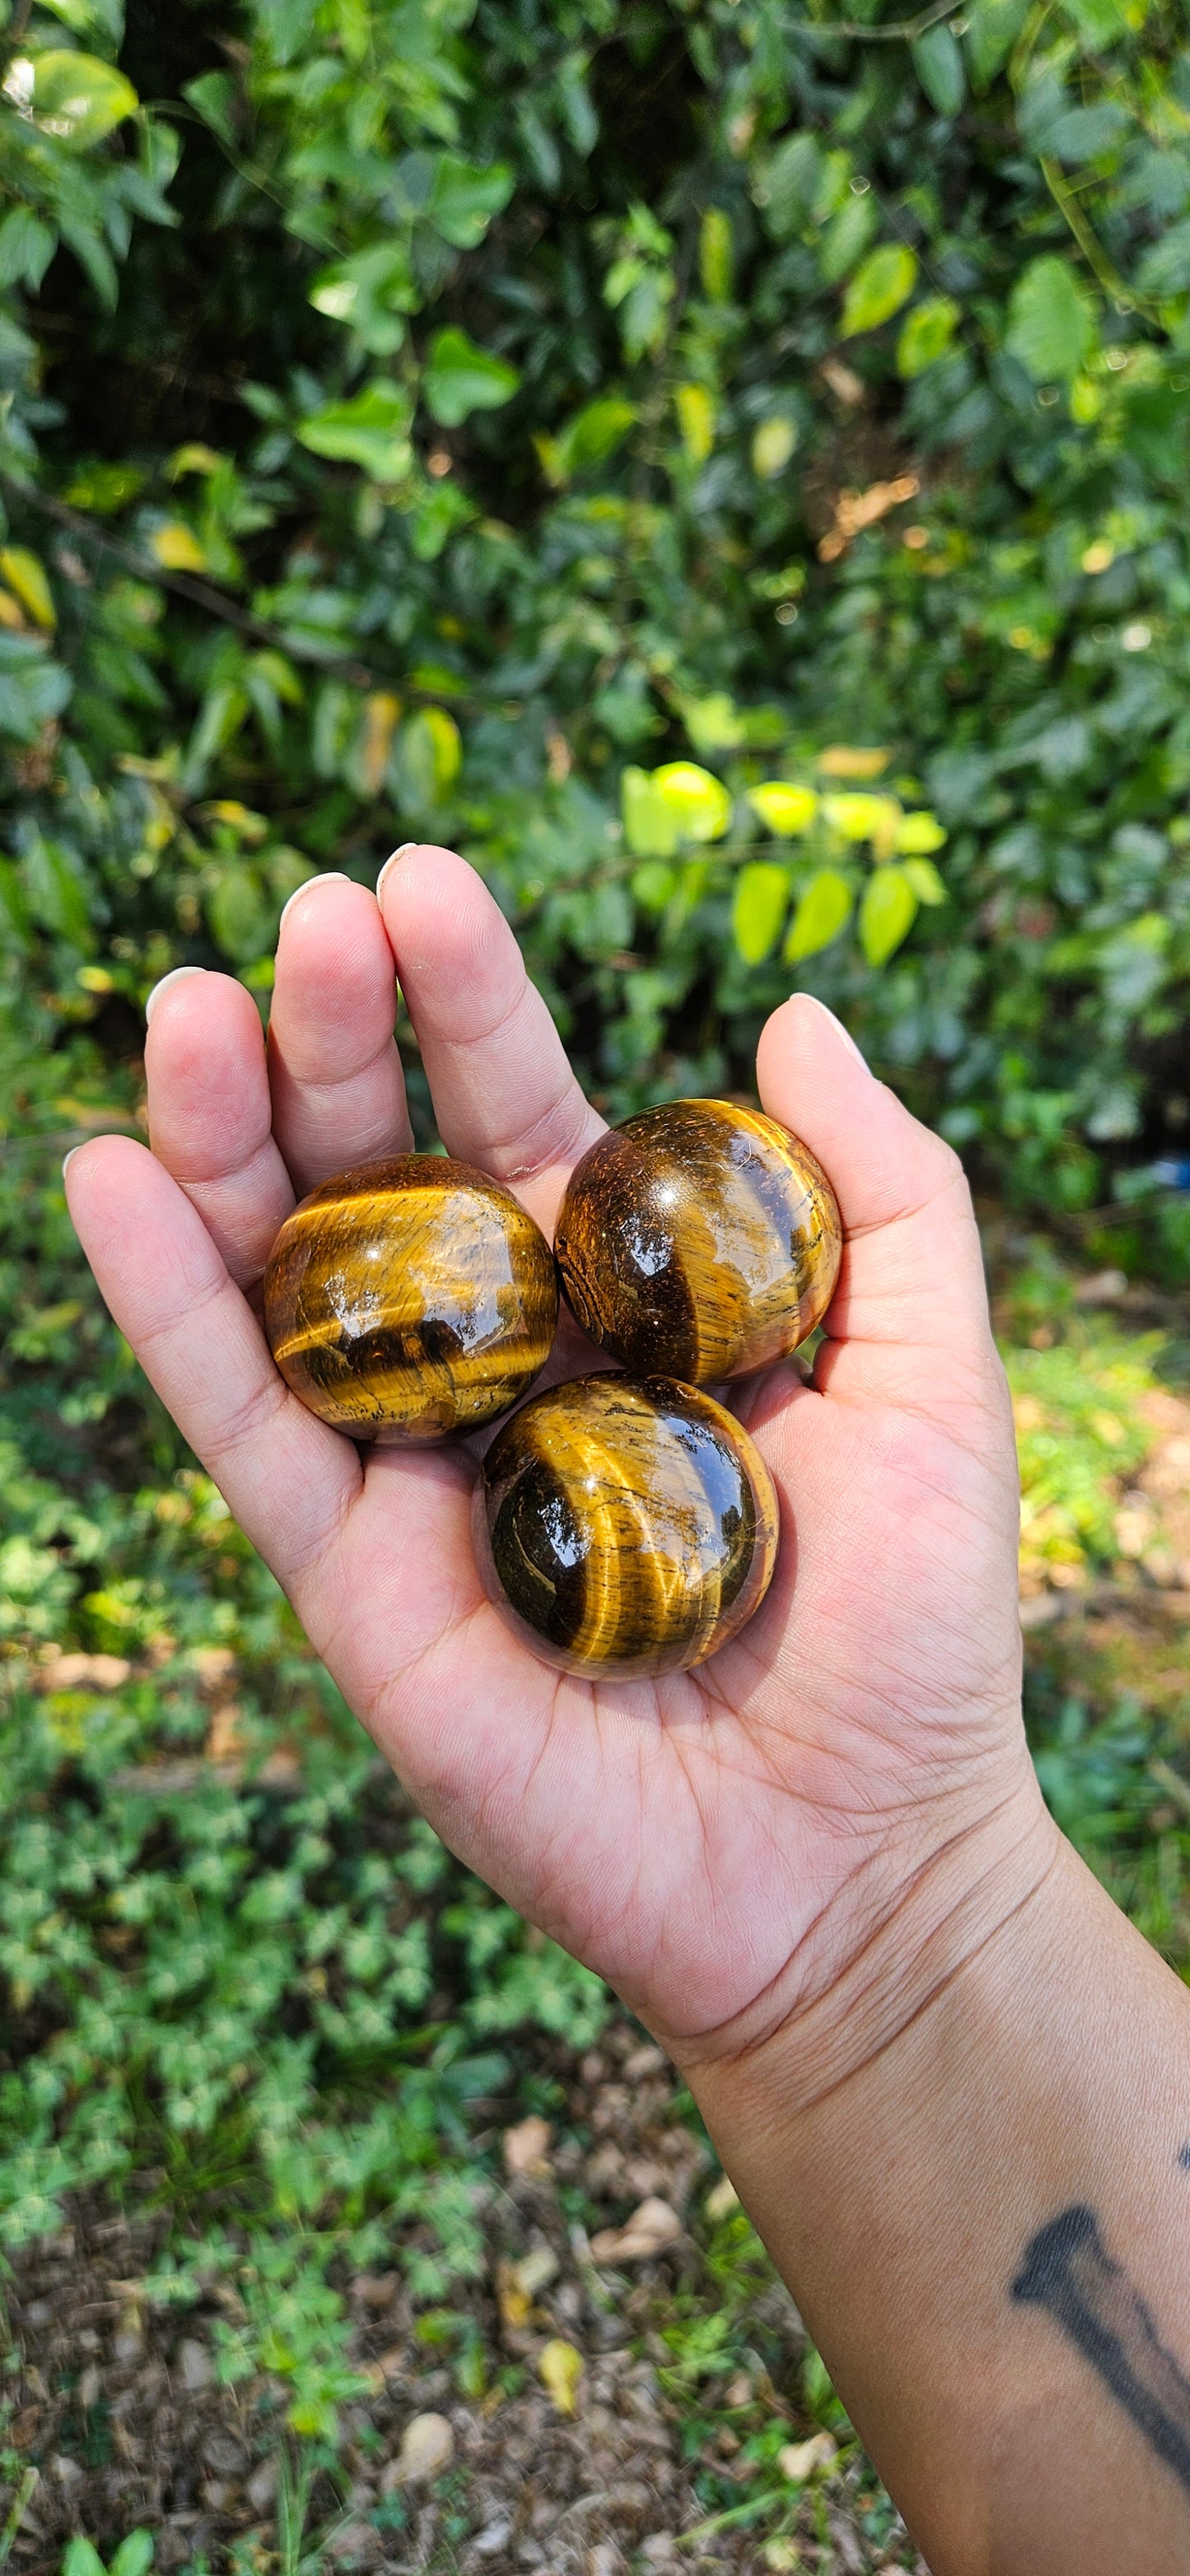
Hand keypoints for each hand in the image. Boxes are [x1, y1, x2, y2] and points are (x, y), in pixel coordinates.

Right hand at [66, 850, 1053, 2088]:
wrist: (859, 1865)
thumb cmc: (915, 1628)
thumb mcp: (939, 1375)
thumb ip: (883, 1193)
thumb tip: (788, 1013)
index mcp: (618, 1302)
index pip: (522, 1118)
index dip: (467, 1003)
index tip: (417, 879)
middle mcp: (498, 1362)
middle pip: (382, 1174)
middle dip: (332, 1041)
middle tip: (300, 921)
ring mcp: (411, 1466)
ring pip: (287, 1277)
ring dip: (224, 1138)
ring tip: (189, 1007)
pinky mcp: (350, 1579)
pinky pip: (243, 1427)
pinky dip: (169, 1307)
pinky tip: (111, 1177)